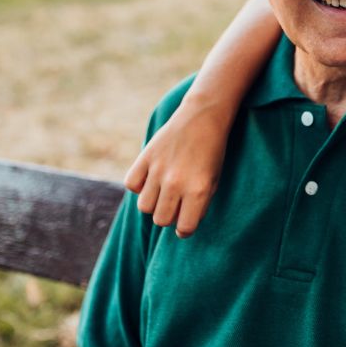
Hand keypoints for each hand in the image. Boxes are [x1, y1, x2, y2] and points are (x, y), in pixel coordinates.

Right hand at [123, 96, 231, 236]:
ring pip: (144, 207)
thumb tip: (182, 226)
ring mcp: (158, 170)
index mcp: (198, 190)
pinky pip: (131, 185)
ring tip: (164, 191)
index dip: (185, 229)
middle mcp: (176, 183)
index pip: (184, 228)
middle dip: (169, 217)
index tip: (185, 223)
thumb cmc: (212, 152)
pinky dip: (139, 186)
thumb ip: (199, 204)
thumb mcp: (214, 180)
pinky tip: (151, 178)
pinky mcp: (145, 157)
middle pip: (161, 220)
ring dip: (154, 203)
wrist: (202, 117)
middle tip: (176, 204)